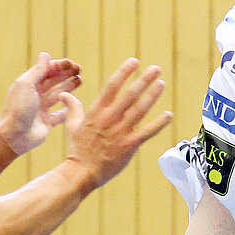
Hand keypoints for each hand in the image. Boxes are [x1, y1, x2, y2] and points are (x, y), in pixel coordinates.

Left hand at [0, 52, 83, 155]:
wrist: (14, 135)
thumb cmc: (18, 108)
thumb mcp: (27, 85)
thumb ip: (38, 71)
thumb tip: (45, 54)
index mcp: (29, 84)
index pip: (47, 70)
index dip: (60, 66)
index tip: (73, 65)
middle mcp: (35, 95)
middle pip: (53, 81)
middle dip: (66, 74)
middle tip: (80, 70)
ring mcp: (41, 109)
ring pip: (58, 95)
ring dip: (69, 87)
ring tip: (80, 81)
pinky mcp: (46, 122)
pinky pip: (59, 115)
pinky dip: (67, 109)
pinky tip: (74, 104)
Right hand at [63, 58, 173, 190]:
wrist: (82, 173)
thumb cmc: (77, 150)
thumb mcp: (72, 126)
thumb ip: (72, 108)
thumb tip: (65, 94)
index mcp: (97, 112)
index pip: (112, 86)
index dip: (124, 72)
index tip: (134, 61)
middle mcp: (110, 119)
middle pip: (130, 95)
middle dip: (144, 80)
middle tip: (156, 68)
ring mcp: (121, 132)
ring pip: (140, 110)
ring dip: (152, 96)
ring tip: (162, 83)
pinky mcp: (129, 145)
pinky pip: (147, 132)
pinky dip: (159, 123)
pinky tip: (168, 114)